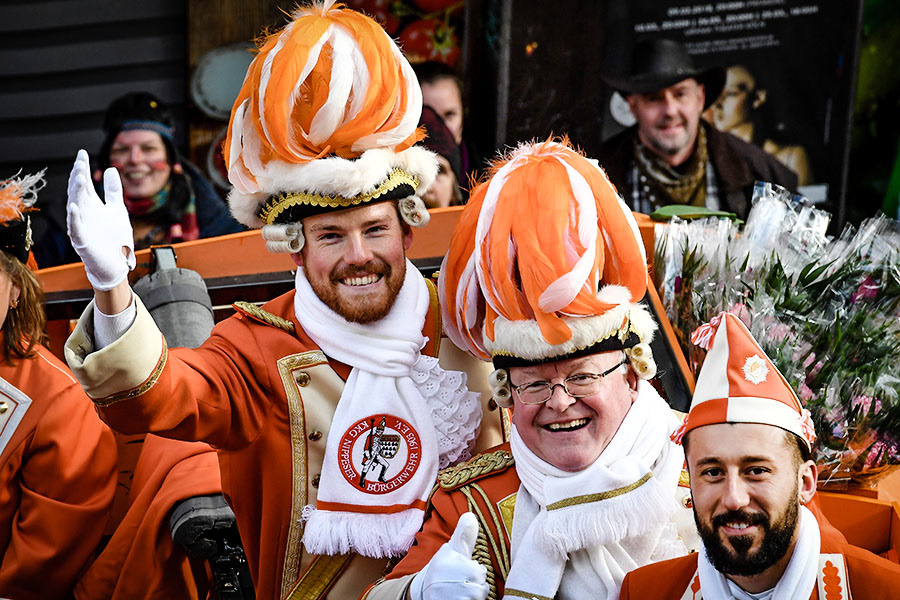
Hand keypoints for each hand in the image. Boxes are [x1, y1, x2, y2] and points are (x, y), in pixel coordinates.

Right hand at [66, 149, 135, 290]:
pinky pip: (76, 229)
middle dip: (78, 177)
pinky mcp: (83, 242)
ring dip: (76, 193)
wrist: (117, 265)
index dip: (82, 169)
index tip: (82, 153)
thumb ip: (113, 191)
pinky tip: (74, 207)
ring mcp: (82, 227)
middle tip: (79, 163)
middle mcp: (84, 214)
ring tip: (79, 177)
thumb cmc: (115, 239)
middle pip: (78, 192)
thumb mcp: (118, 210)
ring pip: (75, 207)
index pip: (85, 184)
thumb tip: (111, 169)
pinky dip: (75, 218)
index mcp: (92, 206)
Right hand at [409, 513, 488, 599]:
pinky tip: (457, 598)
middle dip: (474, 584)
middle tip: (459, 582)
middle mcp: (458, 583)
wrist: (422, 590)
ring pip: (478, 597)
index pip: (480, 572)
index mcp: (458, 564)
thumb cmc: (441, 567)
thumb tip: (471, 515)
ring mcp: (456, 598)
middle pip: (481, 587)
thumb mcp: (451, 549)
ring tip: (458, 591)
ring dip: (471, 596)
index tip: (462, 570)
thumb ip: (464, 535)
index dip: (474, 571)